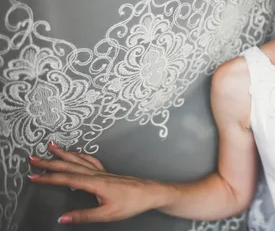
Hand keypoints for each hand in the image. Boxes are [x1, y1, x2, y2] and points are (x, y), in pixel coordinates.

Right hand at [28, 142, 161, 223]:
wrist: (151, 192)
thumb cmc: (133, 202)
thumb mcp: (107, 214)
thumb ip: (84, 216)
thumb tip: (63, 218)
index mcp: (95, 183)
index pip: (66, 179)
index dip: (48, 177)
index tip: (32, 176)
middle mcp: (98, 174)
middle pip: (69, 165)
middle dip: (50, 162)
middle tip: (33, 158)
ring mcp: (103, 172)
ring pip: (79, 160)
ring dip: (64, 154)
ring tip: (51, 147)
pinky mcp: (108, 173)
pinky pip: (90, 161)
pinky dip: (79, 156)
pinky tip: (76, 155)